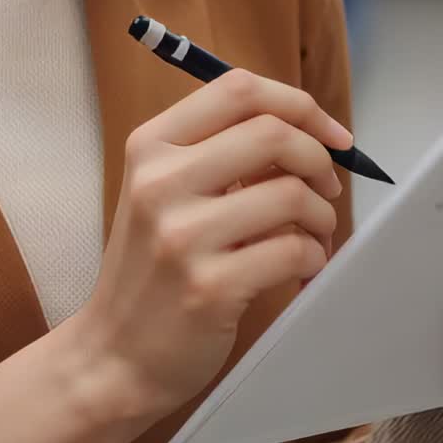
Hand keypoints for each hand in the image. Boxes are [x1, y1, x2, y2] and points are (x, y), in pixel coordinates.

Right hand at [62, 68, 350, 426]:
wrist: (112, 354)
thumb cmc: (153, 265)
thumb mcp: (164, 189)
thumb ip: (219, 150)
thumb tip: (306, 131)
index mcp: (151, 145)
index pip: (238, 89)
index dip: (297, 104)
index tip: (330, 134)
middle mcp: (161, 181)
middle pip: (272, 133)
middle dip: (318, 158)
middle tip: (326, 188)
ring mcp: (183, 235)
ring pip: (291, 194)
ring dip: (321, 215)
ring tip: (313, 235)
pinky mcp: (210, 287)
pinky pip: (293, 251)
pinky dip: (313, 257)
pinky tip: (301, 269)